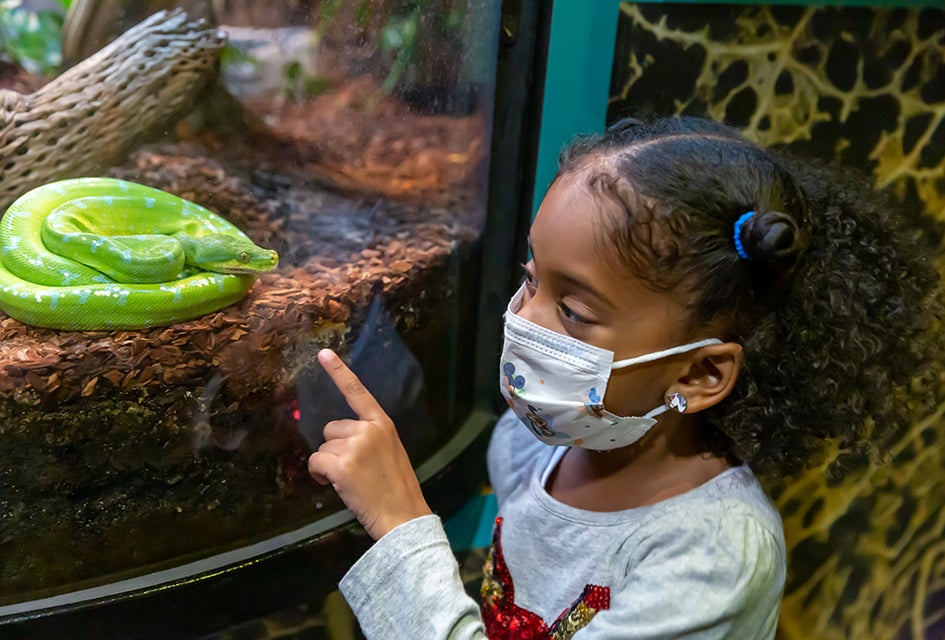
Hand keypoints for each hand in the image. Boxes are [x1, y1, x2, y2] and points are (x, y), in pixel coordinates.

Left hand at [307, 348, 432, 539]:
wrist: (403, 517)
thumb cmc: (396, 489)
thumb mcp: (391, 452)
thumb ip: (369, 438)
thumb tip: (341, 440)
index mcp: (382, 424)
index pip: (357, 392)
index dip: (339, 372)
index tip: (323, 354)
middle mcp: (368, 430)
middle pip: (331, 429)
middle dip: (335, 449)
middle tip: (355, 471)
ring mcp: (354, 446)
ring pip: (323, 449)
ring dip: (329, 466)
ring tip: (351, 482)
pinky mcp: (341, 465)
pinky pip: (315, 463)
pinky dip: (319, 476)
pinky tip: (334, 486)